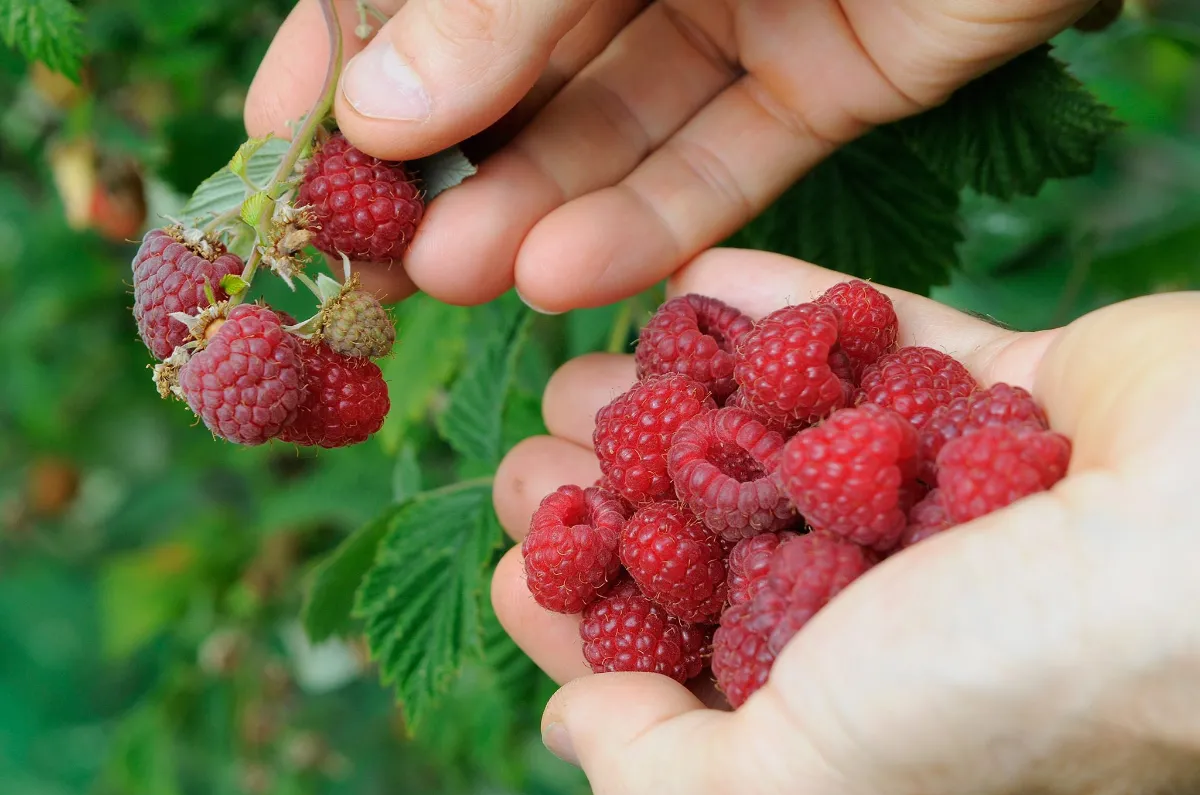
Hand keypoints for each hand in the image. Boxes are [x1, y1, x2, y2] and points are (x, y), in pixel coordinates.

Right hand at [245, 0, 1099, 308]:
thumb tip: (373, 111)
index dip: (345, 55)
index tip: (282, 147)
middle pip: (516, 64)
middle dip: (438, 161)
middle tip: (368, 257)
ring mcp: (737, 3)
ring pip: (614, 123)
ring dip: (530, 205)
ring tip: (451, 277)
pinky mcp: (831, 74)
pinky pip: (727, 156)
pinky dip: (653, 219)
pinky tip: (565, 274)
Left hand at [489, 249, 1199, 794]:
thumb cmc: (1016, 685)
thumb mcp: (809, 788)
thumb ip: (676, 778)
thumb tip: (574, 727)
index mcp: (859, 712)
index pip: (689, 667)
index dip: (590, 618)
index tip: (520, 560)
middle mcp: (906, 607)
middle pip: (724, 542)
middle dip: (617, 497)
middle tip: (533, 451)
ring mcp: (957, 493)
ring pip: (786, 437)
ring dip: (677, 399)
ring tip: (585, 366)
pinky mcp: (1007, 395)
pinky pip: (876, 341)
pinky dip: (782, 311)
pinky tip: (694, 284)